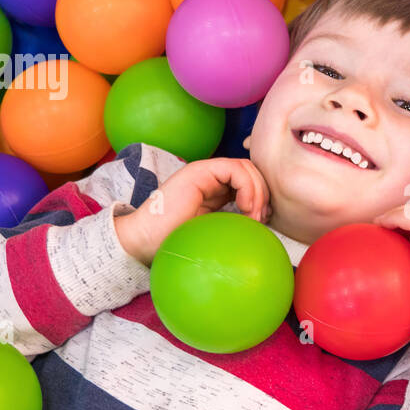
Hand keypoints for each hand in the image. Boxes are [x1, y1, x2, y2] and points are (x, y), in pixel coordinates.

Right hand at [114, 158, 270, 265]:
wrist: (145, 241)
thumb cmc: (177, 242)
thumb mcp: (216, 231)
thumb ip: (235, 222)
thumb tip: (263, 225)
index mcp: (216, 190)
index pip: (250, 181)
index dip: (263, 197)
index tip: (263, 220)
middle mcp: (212, 177)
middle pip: (252, 172)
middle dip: (263, 194)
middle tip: (262, 219)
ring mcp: (205, 172)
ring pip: (246, 167)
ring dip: (258, 191)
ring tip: (253, 216)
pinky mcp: (199, 172)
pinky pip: (235, 169)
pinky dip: (247, 187)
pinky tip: (245, 207)